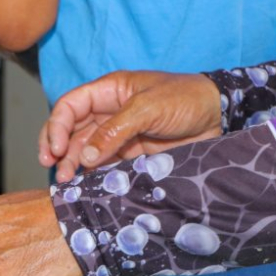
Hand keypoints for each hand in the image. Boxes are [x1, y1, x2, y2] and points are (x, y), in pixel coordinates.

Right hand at [38, 71, 222, 182]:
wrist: (221, 118)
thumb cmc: (186, 99)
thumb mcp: (148, 108)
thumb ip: (115, 130)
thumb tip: (86, 157)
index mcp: (108, 92)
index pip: (70, 106)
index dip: (57, 126)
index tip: (57, 149)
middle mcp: (107, 113)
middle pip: (70, 130)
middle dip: (58, 148)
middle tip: (55, 168)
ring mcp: (117, 135)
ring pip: (84, 150)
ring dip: (72, 164)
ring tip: (66, 181)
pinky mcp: (129, 154)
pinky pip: (103, 165)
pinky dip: (91, 175)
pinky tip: (84, 184)